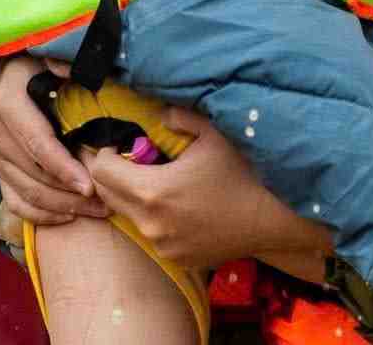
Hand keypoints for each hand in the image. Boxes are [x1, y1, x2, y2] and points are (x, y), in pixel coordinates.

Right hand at [0, 56, 108, 225]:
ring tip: (98, 211)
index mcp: (7, 102)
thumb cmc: (42, 59)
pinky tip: (70, 217)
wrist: (15, 67)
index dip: (64, 168)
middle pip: (34, 175)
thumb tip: (70, 71)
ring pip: (26, 192)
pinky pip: (15, 201)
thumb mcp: (53, 52)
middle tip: (107, 204)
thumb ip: (67, 61)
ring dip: (62, 208)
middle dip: (71, 194)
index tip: (91, 185)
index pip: (38, 144)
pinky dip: (41, 214)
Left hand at [88, 106, 330, 268]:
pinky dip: (154, 218)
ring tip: (156, 181)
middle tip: (128, 160)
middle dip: (112, 176)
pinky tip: (178, 206)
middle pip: (107, 196)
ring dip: (132, 197)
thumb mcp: (214, 134)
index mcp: (152, 189)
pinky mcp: (174, 257)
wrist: (272, 219)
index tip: (116, 145)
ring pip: (128, 216)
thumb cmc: (244, 172)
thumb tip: (160, 114)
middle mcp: (149, 222)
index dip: (102, 154)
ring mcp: (161, 244)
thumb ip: (181, 118)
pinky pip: (151, 234)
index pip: (100, 172)